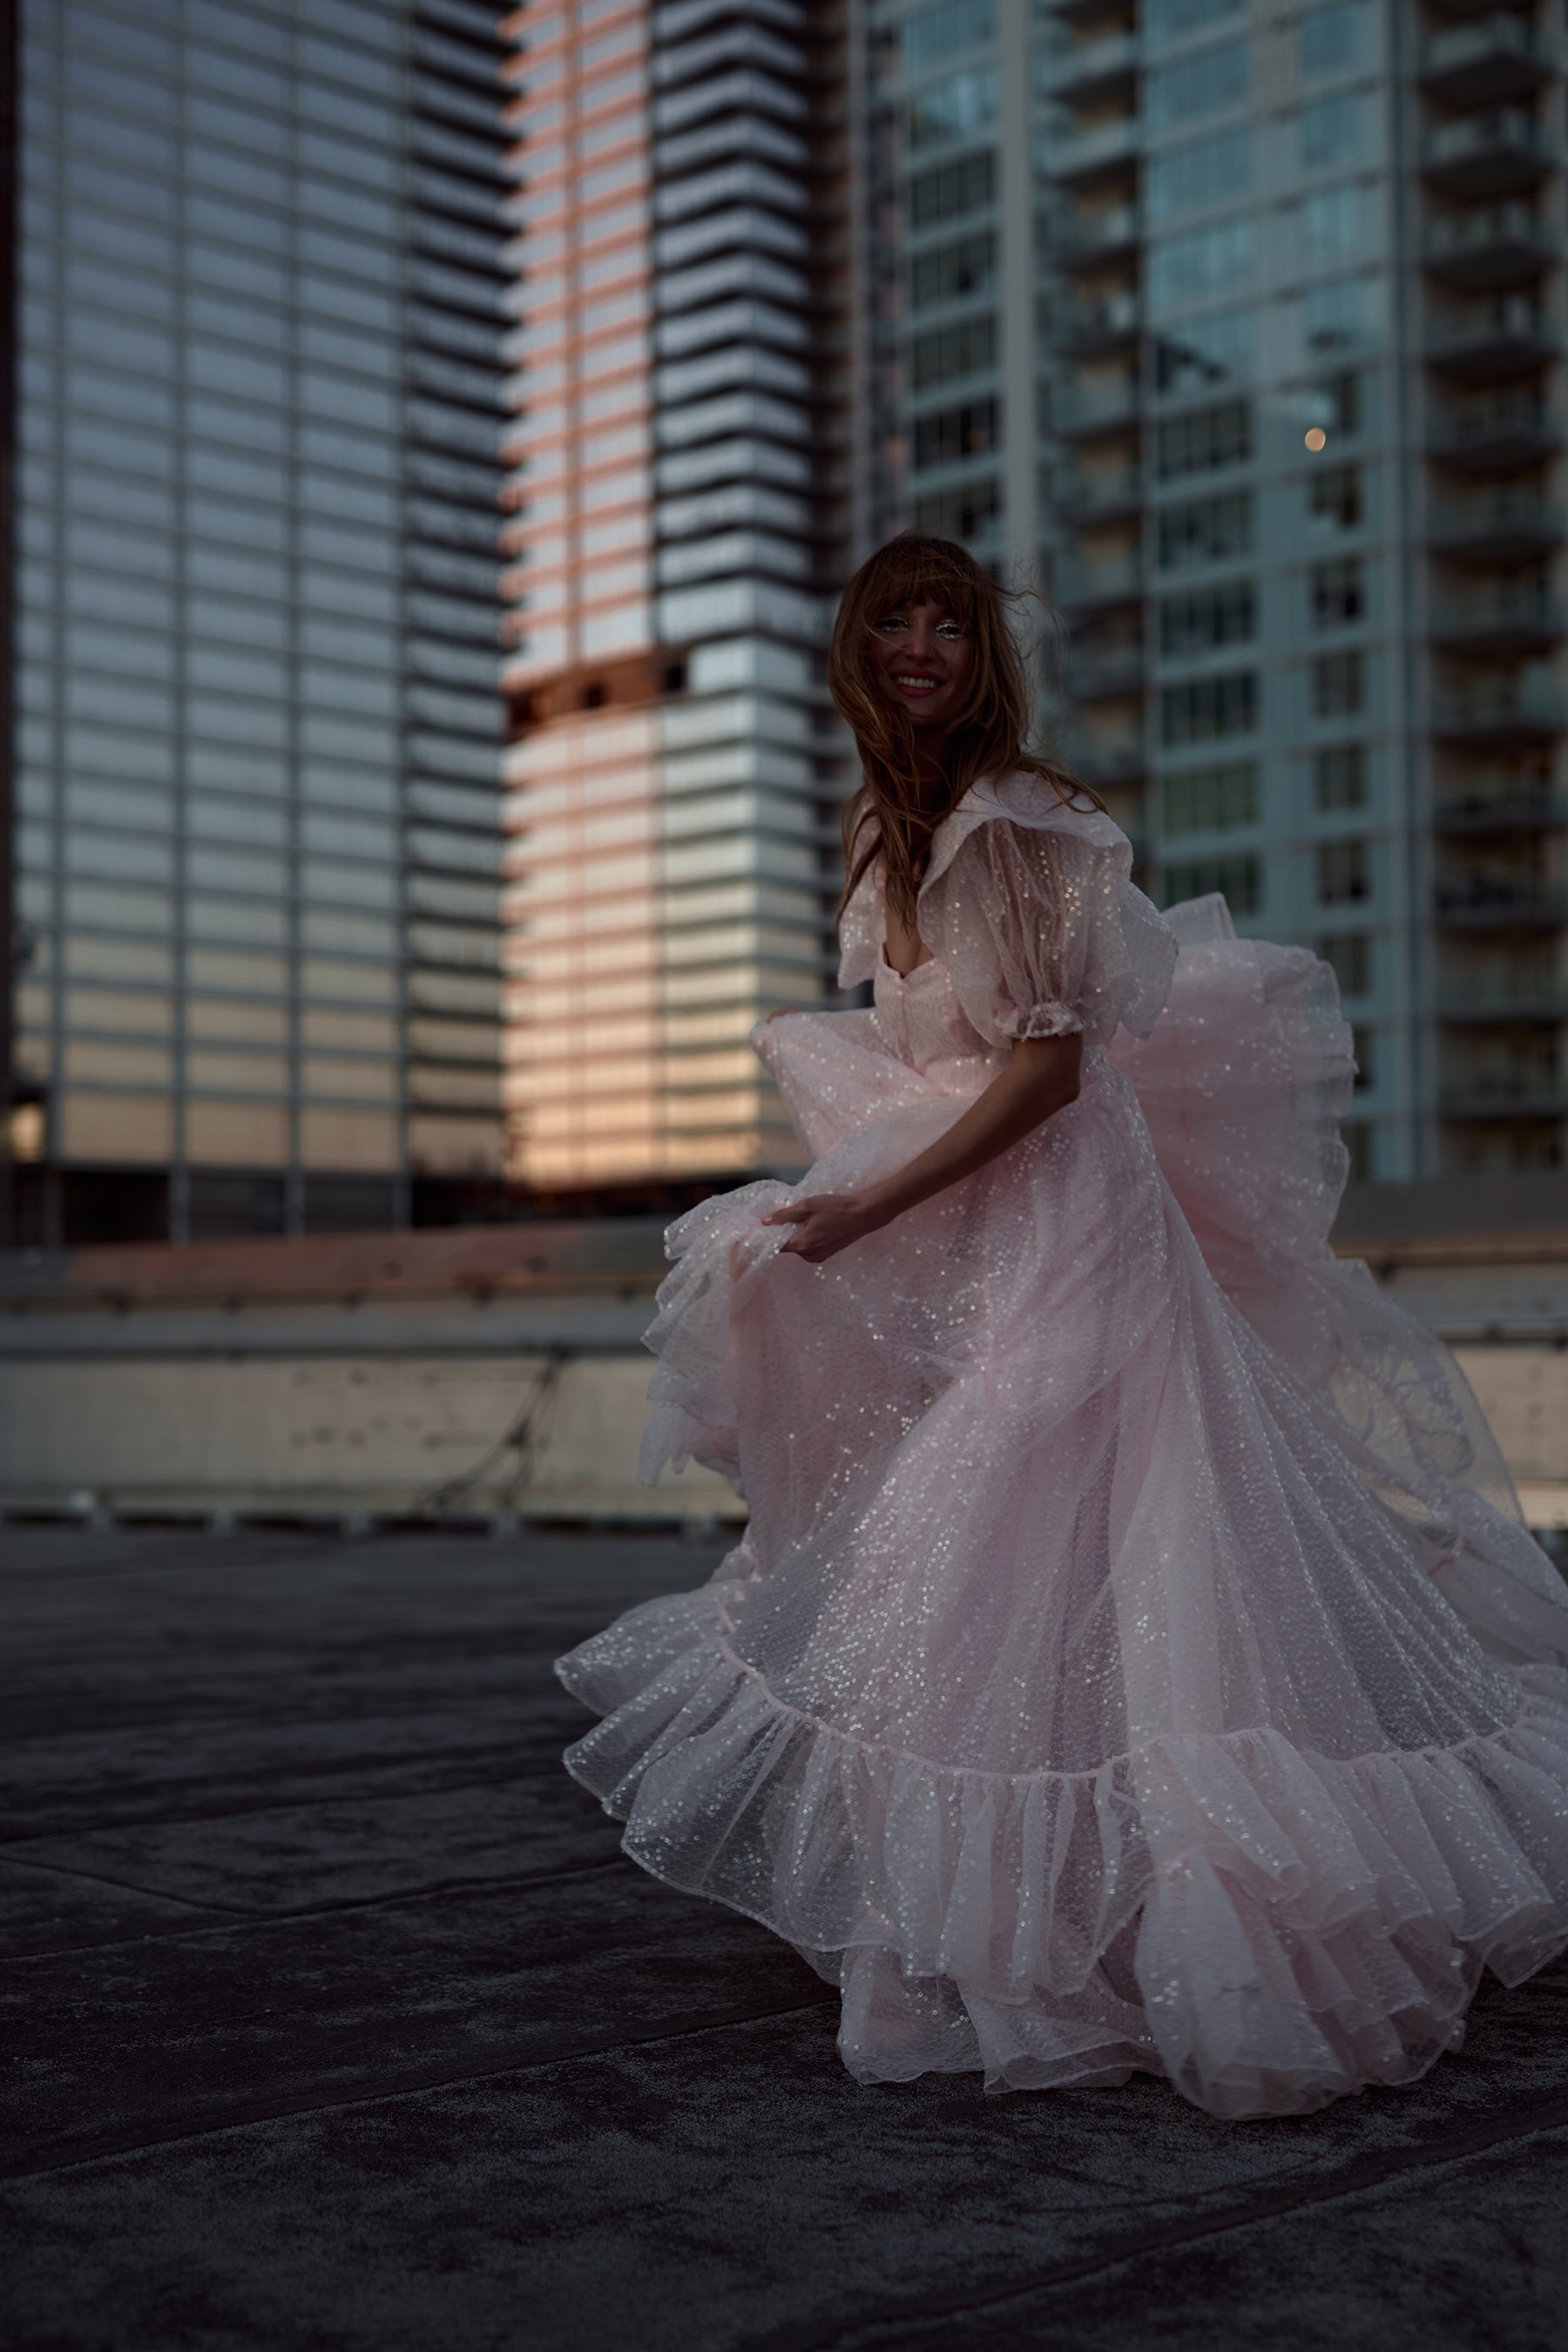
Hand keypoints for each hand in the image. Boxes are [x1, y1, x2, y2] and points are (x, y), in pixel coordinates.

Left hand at [761, 1190, 889, 1263]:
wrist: (864, 1215)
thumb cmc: (837, 1208)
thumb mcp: (807, 1206)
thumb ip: (784, 1215)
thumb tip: (765, 1222)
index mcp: (801, 1244)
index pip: (774, 1245)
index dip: (767, 1236)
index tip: (762, 1227)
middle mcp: (808, 1255)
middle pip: (786, 1245)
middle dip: (784, 1231)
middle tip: (791, 1214)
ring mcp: (817, 1257)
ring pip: (797, 1245)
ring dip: (797, 1234)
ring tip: (809, 1218)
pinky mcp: (825, 1255)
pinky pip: (808, 1247)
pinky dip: (807, 1237)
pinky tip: (817, 1224)